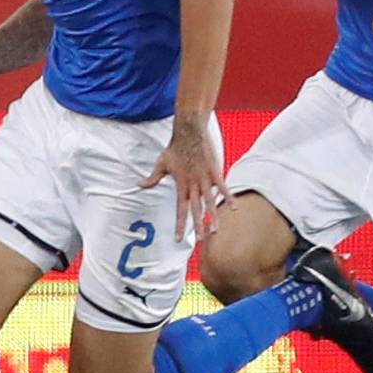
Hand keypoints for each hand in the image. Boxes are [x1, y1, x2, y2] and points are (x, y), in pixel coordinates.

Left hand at [142, 114, 227, 241]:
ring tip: (215, 230)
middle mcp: (193, 185)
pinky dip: (228, 197)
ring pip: (210, 202)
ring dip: (213, 216)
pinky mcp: (215, 172)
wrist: (188, 132)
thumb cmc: (174, 148)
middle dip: (198, 226)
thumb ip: (152, 178)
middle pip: (196, 210)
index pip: (180, 210)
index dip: (180, 225)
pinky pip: (223, 187)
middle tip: (201, 240)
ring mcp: (205, 179)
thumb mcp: (161, 164)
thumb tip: (139, 185)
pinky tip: (234, 208)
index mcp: (181, 186)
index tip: (178, 239)